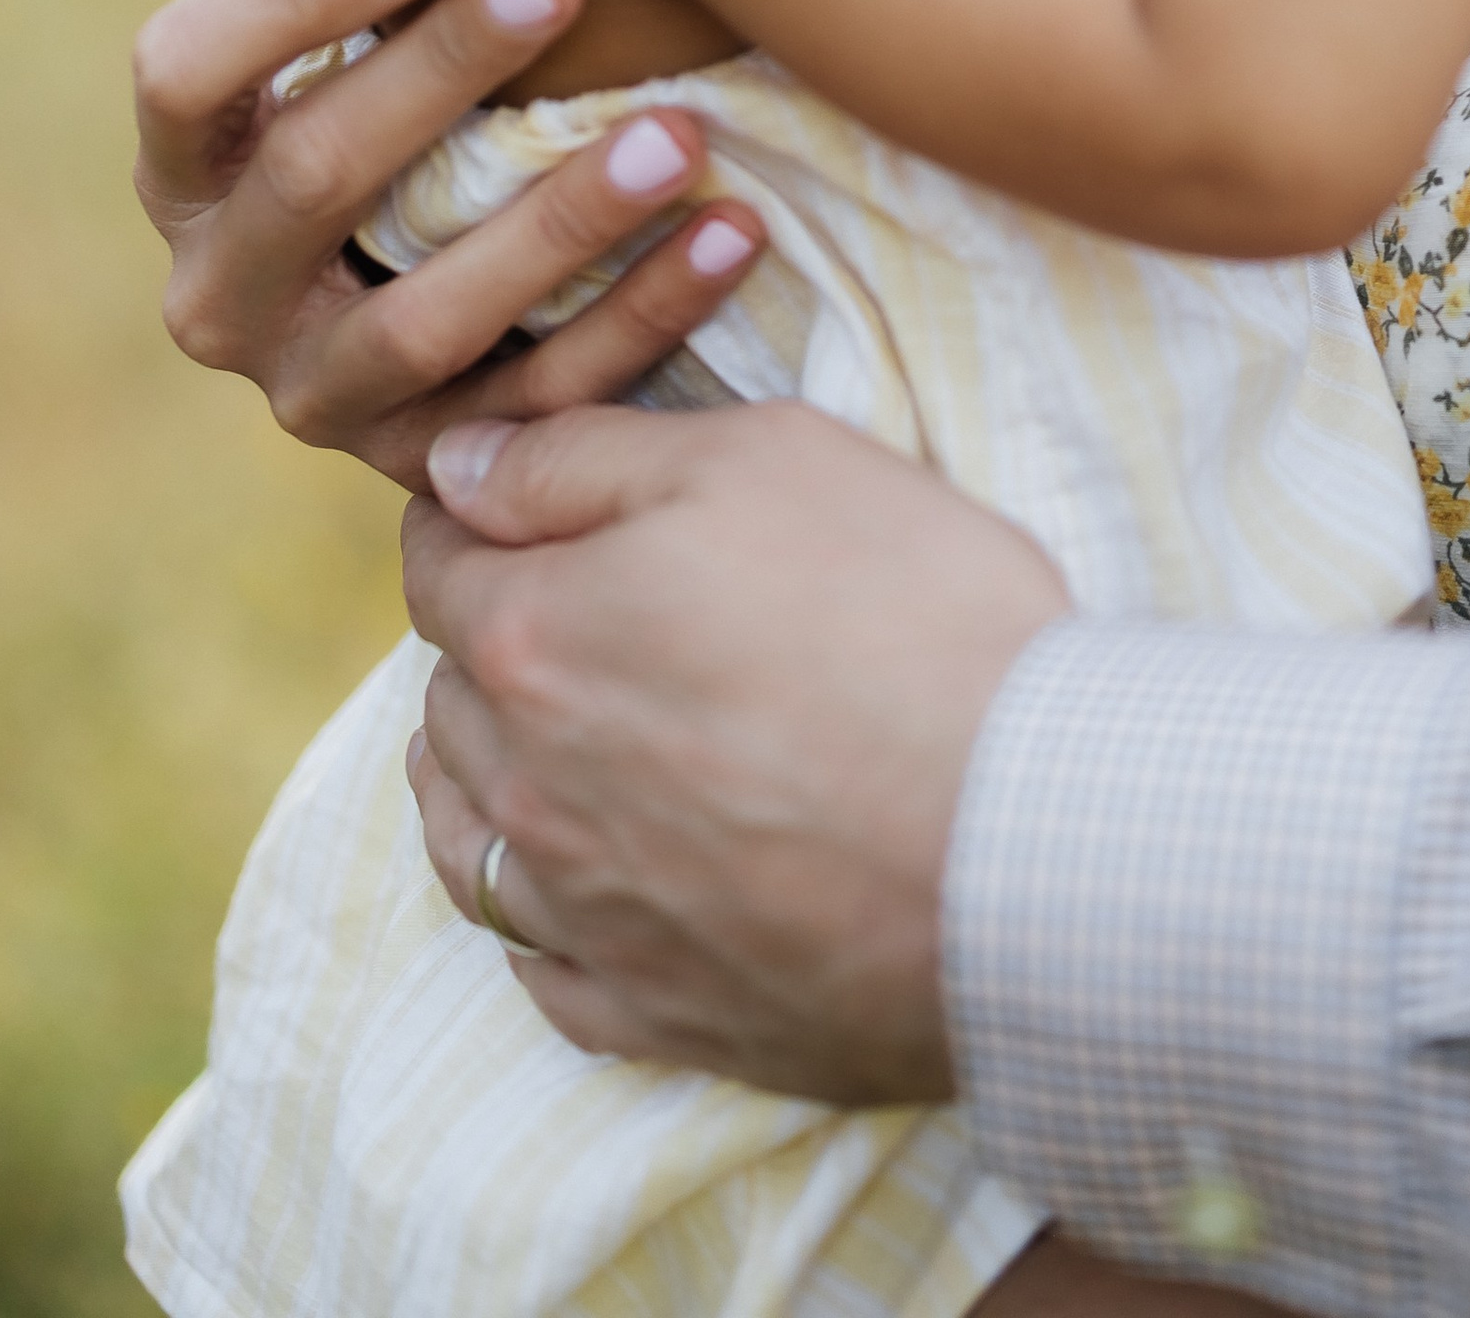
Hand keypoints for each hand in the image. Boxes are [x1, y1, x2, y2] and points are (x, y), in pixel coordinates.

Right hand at [135, 0, 765, 488]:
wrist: (409, 312)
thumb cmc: (359, 107)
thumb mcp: (310, 5)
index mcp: (180, 164)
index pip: (187, 74)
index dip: (292, 0)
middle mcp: (221, 294)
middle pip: (311, 182)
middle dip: (435, 78)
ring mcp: (323, 396)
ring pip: (424, 323)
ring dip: (556, 226)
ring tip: (680, 135)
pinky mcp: (437, 466)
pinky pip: (543, 406)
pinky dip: (646, 319)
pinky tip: (739, 232)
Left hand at [403, 403, 1067, 1100]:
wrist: (1029, 839)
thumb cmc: (912, 615)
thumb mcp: (765, 460)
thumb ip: (586, 458)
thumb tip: (458, 468)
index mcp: (536, 636)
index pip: (440, 560)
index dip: (469, 514)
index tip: (501, 502)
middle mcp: (528, 784)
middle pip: (450, 695)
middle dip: (485, 637)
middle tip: (558, 604)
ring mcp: (586, 913)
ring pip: (468, 837)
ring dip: (482, 774)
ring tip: (537, 738)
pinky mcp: (656, 1012)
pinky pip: (541, 967)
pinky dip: (545, 912)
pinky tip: (587, 881)